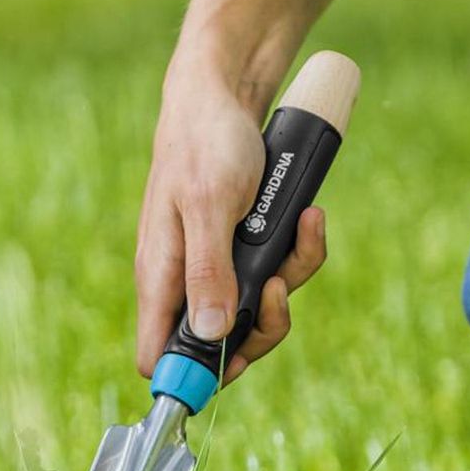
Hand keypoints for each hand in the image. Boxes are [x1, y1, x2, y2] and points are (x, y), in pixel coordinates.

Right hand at [135, 68, 327, 385]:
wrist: (224, 93)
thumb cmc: (205, 143)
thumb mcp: (210, 205)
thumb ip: (209, 272)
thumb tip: (213, 335)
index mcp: (161, 279)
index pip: (160, 356)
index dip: (193, 377)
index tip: (232, 365)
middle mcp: (186, 282)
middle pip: (223, 347)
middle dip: (264, 326)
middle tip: (280, 287)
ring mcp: (216, 268)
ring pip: (258, 310)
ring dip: (291, 279)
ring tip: (304, 228)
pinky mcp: (242, 251)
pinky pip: (276, 273)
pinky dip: (299, 250)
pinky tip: (309, 218)